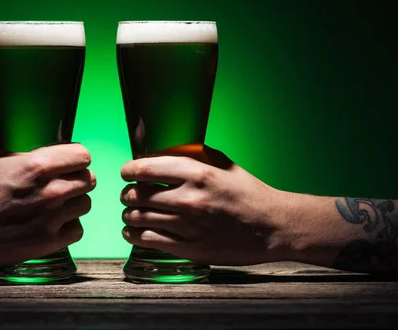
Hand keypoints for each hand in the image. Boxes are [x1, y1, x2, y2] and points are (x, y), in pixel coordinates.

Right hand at [0, 125, 94, 266]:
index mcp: (38, 165)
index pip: (82, 155)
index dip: (76, 156)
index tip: (70, 160)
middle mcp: (51, 191)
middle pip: (89, 180)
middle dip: (78, 178)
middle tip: (65, 182)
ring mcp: (52, 219)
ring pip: (85, 204)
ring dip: (74, 202)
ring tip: (59, 203)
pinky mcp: (49, 242)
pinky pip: (77, 230)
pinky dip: (68, 227)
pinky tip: (55, 223)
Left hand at [120, 145, 293, 265]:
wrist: (274, 227)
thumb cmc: (249, 193)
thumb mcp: (224, 165)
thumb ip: (193, 157)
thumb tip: (164, 153)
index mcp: (197, 173)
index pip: (144, 169)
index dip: (128, 170)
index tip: (126, 173)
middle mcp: (189, 199)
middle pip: (136, 195)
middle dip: (127, 194)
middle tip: (129, 195)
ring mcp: (188, 226)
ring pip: (138, 218)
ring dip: (128, 214)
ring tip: (130, 213)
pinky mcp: (190, 248)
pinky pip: (147, 240)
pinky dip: (134, 234)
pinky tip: (133, 231)